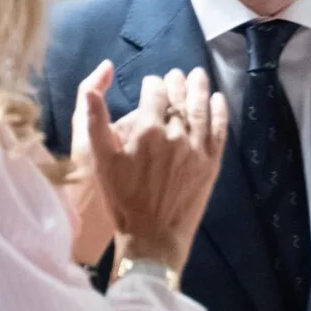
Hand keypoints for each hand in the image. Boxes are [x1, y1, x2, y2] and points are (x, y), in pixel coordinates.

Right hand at [73, 61, 226, 274]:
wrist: (153, 236)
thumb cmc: (122, 199)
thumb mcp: (102, 161)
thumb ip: (95, 122)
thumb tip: (90, 90)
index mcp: (147, 130)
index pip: (154, 92)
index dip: (152, 83)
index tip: (150, 83)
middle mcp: (176, 134)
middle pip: (178, 97)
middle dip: (176, 82)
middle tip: (175, 74)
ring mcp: (197, 148)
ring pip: (200, 108)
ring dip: (199, 88)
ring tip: (197, 74)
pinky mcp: (211, 163)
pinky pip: (219, 129)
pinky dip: (220, 111)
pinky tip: (218, 99)